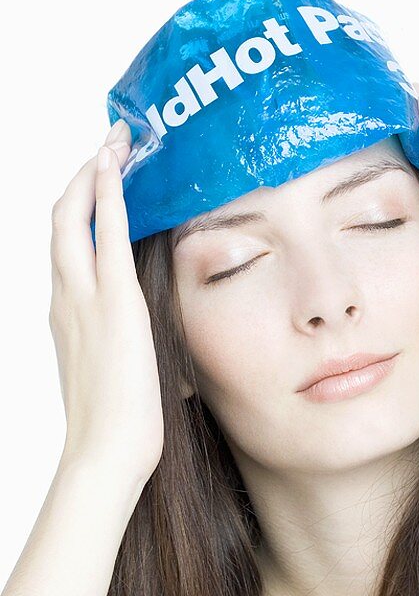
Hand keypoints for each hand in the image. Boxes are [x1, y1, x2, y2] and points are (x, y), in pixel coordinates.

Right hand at [49, 120, 164, 488]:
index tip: (98, 187)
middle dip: (80, 179)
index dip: (80, 214)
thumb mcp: (126, 381)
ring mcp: (84, 299)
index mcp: (70, 318)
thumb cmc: (120, 428)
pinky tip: (118, 166)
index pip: (68, 251)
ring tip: (114, 143)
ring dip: (92, 174)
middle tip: (105, 149)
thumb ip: (141, 362)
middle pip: (60, 221)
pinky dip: (108, 194)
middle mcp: (67, 300)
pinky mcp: (113, 302)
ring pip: (72, 217)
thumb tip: (180, 373)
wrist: (107, 452)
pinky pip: (104, 234)